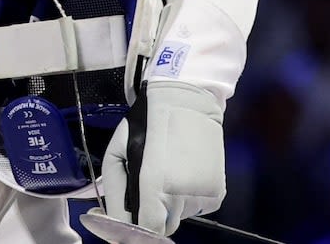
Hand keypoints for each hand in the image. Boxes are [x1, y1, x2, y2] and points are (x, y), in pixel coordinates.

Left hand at [88, 81, 224, 241]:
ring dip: (170, 204)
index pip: (146, 231)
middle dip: (152, 213)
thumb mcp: (118, 154)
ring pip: (179, 216)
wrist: (187, 100)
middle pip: (163, 226)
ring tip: (168, 170)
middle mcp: (182, 197)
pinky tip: (183, 171)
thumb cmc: (147, 123)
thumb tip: (112, 221)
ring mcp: (203, 196)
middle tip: (148, 185)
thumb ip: (115, 193)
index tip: (131, 216)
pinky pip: (195, 207)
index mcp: (155, 187)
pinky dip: (187, 197)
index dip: (135, 229)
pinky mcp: (217, 194)